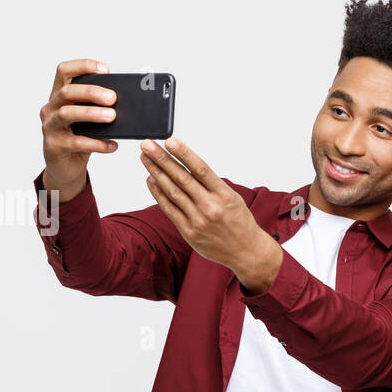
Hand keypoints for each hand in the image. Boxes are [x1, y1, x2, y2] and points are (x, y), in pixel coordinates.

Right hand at [39, 58, 117, 201]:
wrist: (66, 168)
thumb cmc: (79, 138)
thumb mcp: (89, 120)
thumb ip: (100, 108)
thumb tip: (130, 101)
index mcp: (59, 96)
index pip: (64, 71)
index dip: (83, 66)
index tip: (105, 70)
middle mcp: (50, 108)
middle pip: (67, 92)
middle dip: (91, 92)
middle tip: (113, 98)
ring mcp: (50, 127)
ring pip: (67, 114)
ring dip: (91, 113)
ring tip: (112, 116)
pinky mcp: (54, 146)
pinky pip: (76, 143)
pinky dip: (96, 143)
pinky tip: (112, 145)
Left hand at [139, 137, 278, 289]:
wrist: (246, 251)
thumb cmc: (239, 222)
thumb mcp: (232, 198)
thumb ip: (211, 185)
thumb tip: (187, 166)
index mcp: (224, 195)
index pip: (200, 169)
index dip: (184, 153)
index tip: (169, 140)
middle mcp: (210, 207)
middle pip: (182, 178)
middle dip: (162, 159)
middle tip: (147, 145)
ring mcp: (198, 220)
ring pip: (172, 192)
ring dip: (156, 173)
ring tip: (145, 158)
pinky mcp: (189, 232)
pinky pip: (169, 209)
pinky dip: (158, 194)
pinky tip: (151, 180)